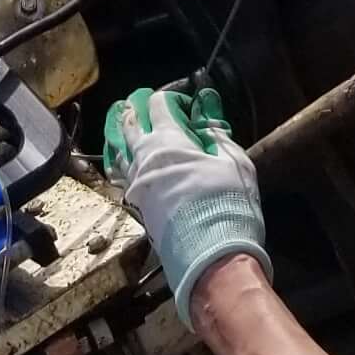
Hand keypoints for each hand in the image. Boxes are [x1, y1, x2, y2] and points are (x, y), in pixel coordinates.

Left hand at [98, 84, 267, 324]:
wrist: (211, 256)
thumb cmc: (227, 202)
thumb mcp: (234, 161)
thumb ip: (217, 134)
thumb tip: (206, 113)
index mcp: (169, 141)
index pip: (159, 106)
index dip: (168, 98)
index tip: (179, 100)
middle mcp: (145, 158)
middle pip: (131, 124)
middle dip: (135, 109)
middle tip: (137, 102)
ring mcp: (136, 183)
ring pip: (121, 150)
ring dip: (123, 134)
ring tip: (124, 124)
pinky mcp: (136, 205)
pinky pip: (122, 175)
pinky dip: (121, 162)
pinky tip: (123, 160)